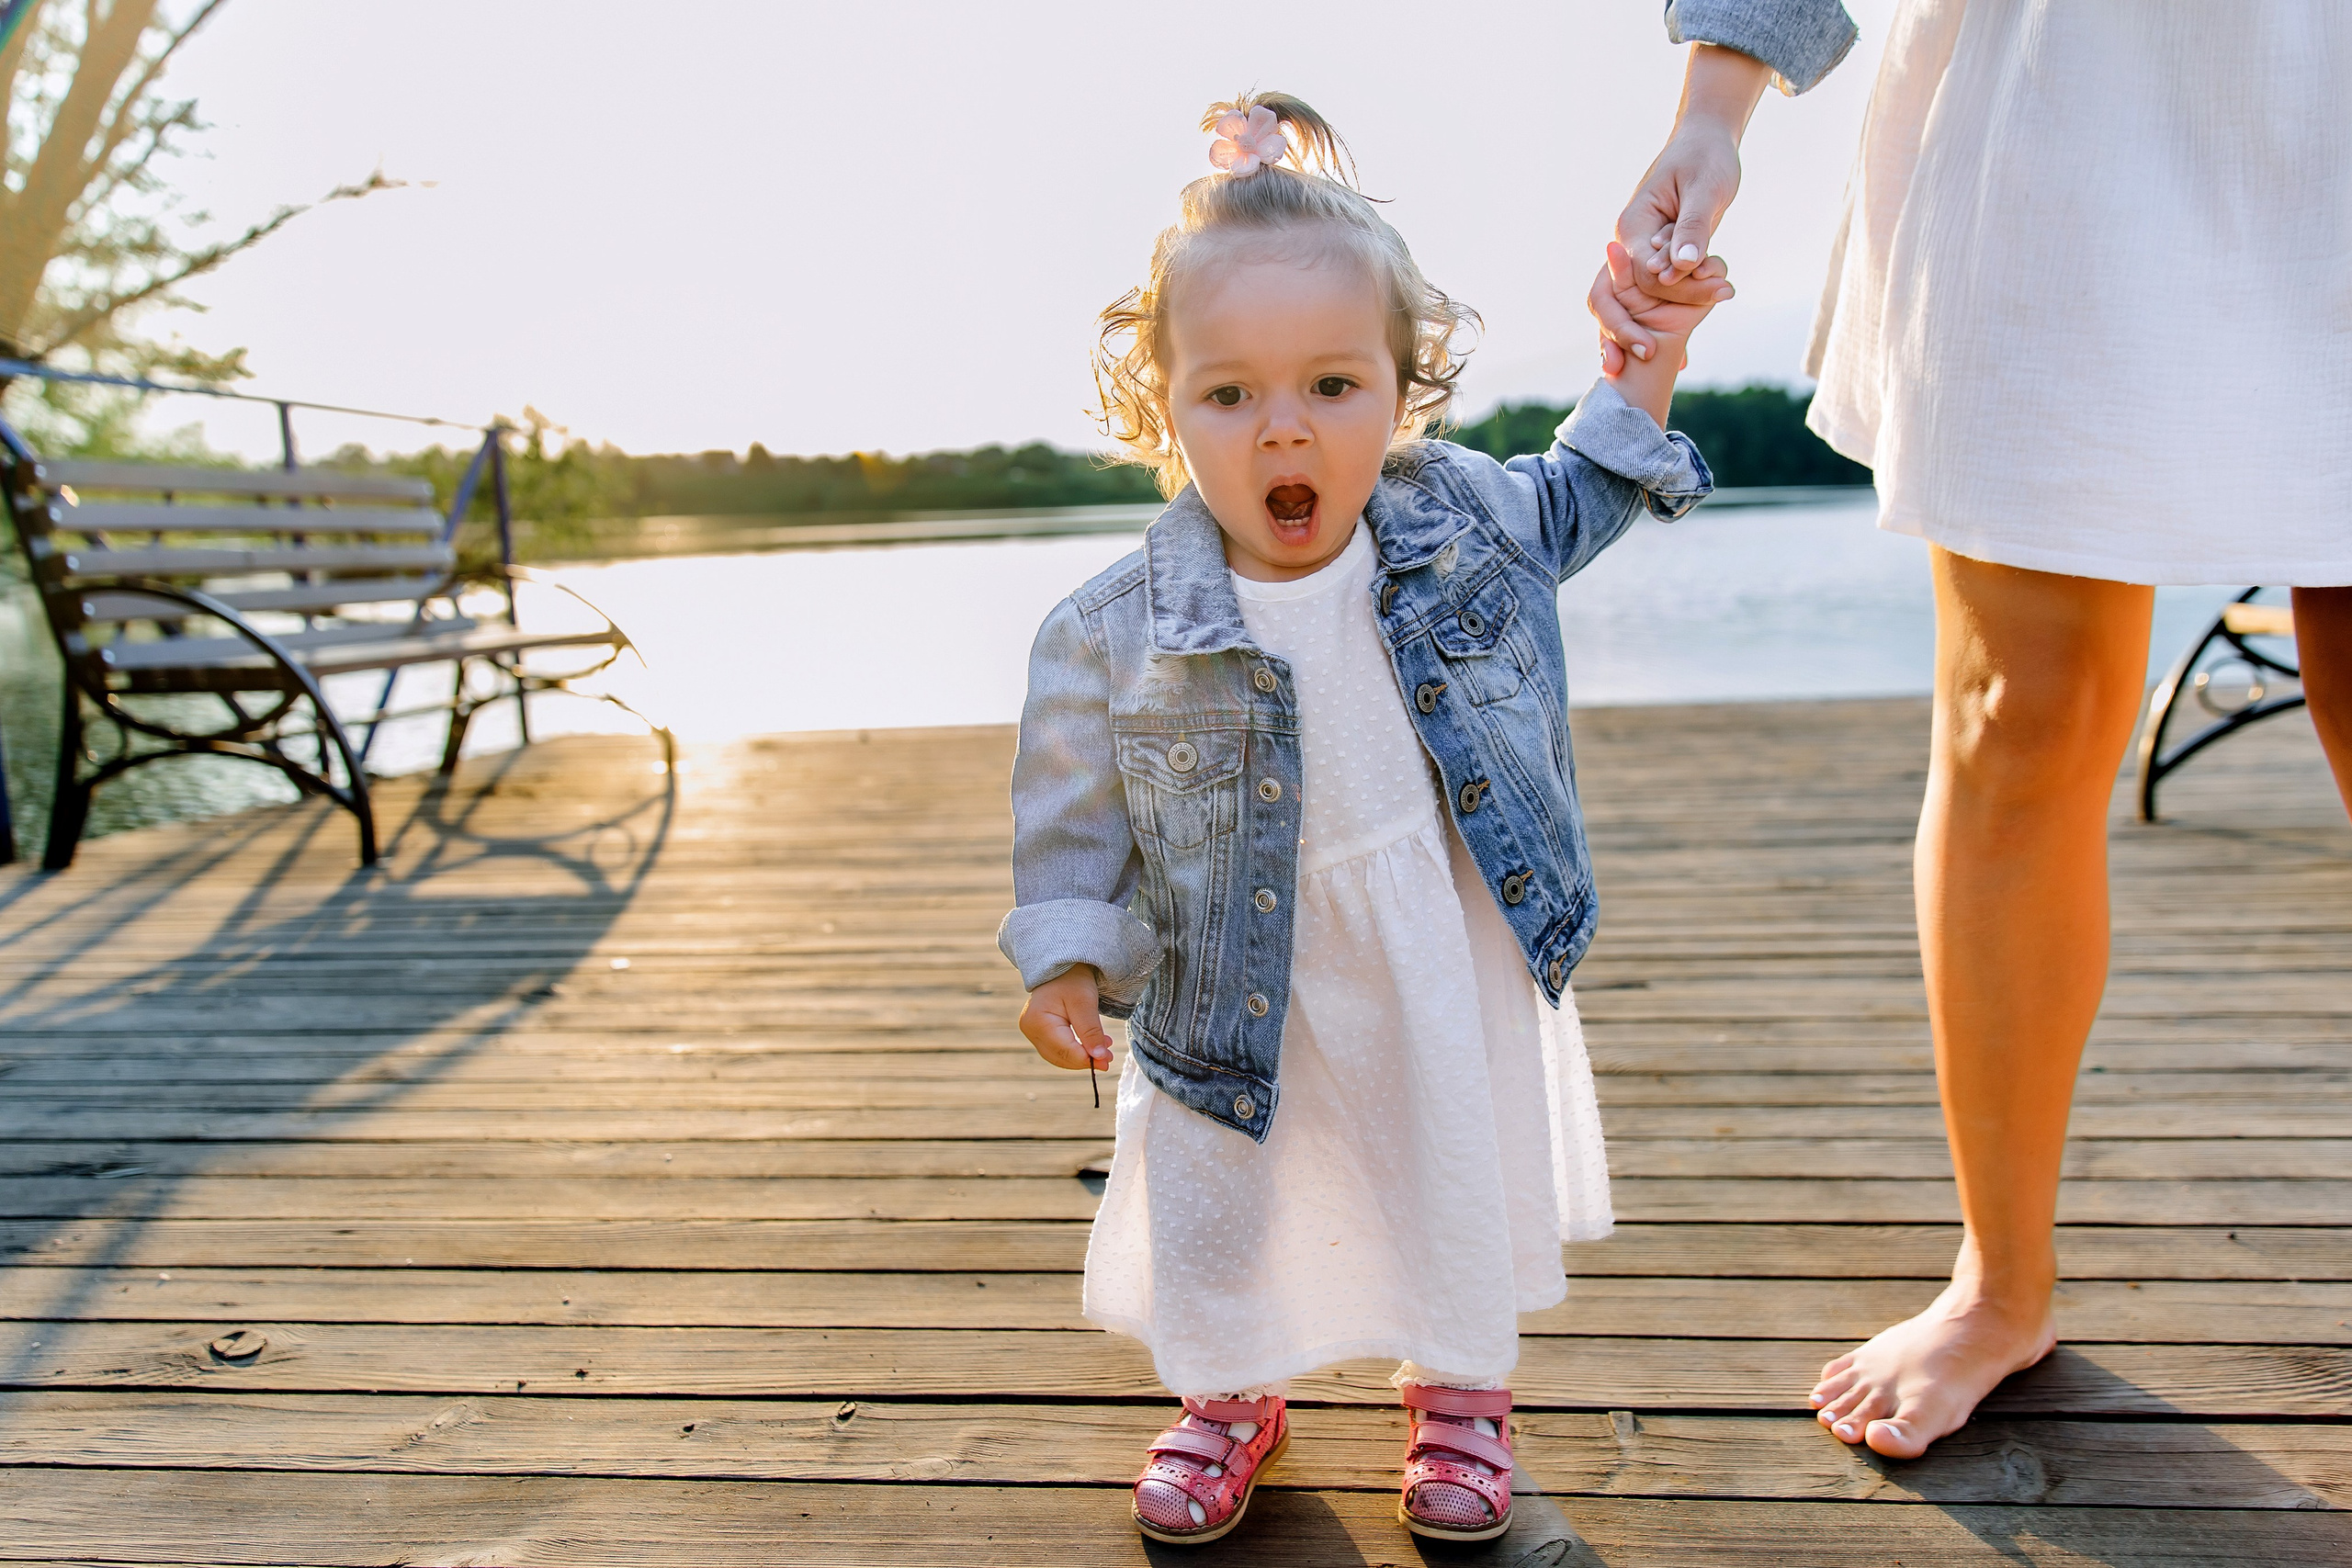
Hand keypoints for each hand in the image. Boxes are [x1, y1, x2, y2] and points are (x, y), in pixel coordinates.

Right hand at [1019, 966, 1113, 1071]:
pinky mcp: (1037, 1032)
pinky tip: (1090, 1046)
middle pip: (1060, 1056)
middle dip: (1084, 1060)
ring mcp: (1031, 1031)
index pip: (1065, 1050)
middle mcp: (1030, 1029)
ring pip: (1058, 1056)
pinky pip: (1056, 1049)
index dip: (1086, 1059)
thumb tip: (1099, 1058)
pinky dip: (1073, 1051)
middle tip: (1108, 1059)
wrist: (1060, 967)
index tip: (1107, 1062)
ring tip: (1103, 1050)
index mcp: (1039, 1021)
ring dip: (1080, 1057)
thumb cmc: (1072, 979)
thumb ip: (1091, 1031)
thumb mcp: (1085, 1002)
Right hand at [1589, 44, 1768, 368]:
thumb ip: (1693, 228)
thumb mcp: (1707, 190)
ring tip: (1645, 371)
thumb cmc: (1707, 160)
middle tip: (1642, 361)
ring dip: (1630, 338)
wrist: (1704, 141)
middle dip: (1624, 333)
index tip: (1673, 332)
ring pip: (1622, 306)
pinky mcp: (1651, 264)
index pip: (1637, 276)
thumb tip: (1686, 265)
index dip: (1656, 303)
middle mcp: (1625, 245)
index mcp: (1632, 225)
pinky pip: (1645, 302)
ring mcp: (1634, 257)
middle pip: (1611, 299)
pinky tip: (1677, 358)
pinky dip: (1653, 327)